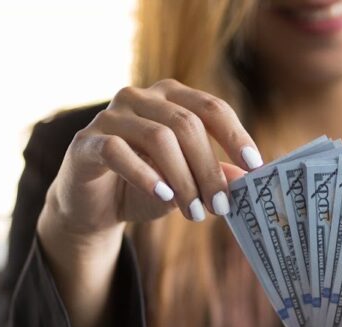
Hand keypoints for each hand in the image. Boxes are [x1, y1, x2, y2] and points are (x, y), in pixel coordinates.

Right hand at [35, 78, 258, 326]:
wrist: (94, 207)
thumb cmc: (146, 188)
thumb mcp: (187, 183)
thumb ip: (214, 176)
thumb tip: (246, 178)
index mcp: (170, 99)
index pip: (211, 108)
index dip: (236, 136)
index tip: (255, 167)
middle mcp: (140, 97)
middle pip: (187, 125)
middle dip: (209, 170)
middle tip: (221, 207)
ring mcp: (110, 116)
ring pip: (158, 137)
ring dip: (183, 179)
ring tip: (195, 212)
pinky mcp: (86, 142)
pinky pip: (118, 151)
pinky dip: (146, 175)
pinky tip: (164, 197)